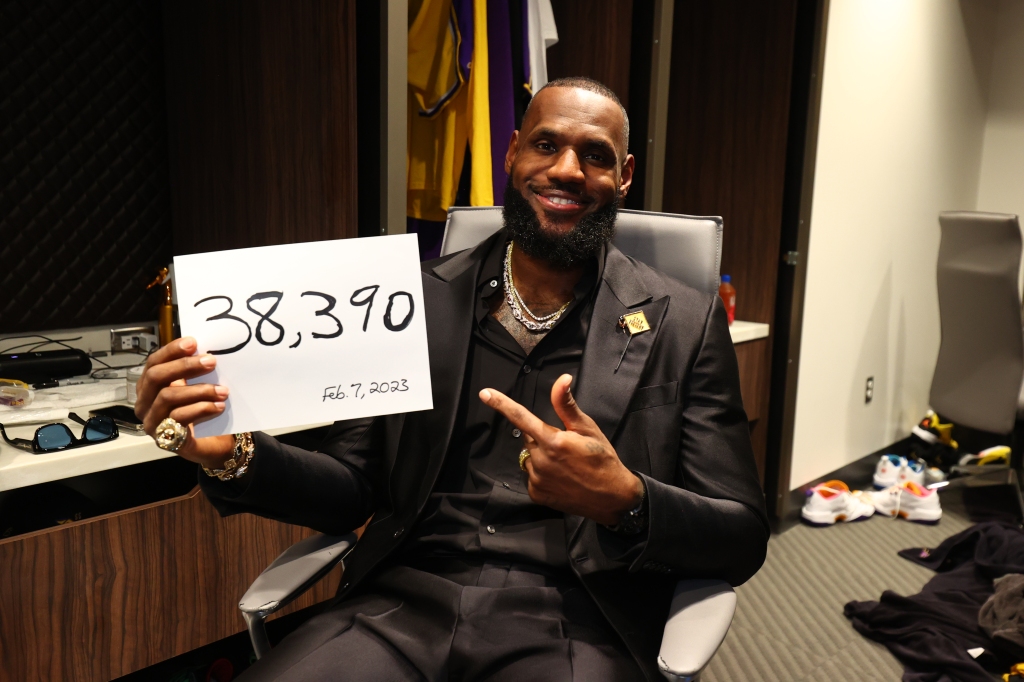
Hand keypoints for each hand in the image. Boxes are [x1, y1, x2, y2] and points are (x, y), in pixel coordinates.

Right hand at [134, 337, 234, 466]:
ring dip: (198, 390)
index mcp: (148, 387)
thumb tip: (205, 349)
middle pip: (156, 377)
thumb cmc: (198, 411)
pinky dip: (201, 409)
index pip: (153, 363)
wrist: (208, 444)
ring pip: (167, 397)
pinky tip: (218, 407)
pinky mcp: (164, 438)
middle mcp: (144, 403)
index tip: (193, 342)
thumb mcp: (193, 387)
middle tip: (211, 361)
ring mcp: (151, 421)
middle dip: (184, 366)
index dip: (171, 351)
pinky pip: (179, 418)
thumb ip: (194, 371)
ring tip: (222, 390)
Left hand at [479, 374, 642, 524]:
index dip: (502, 404)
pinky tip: (561, 477)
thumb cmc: (602, 459)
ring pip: (529, 457)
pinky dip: (542, 473)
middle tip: (565, 445)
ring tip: (565, 463)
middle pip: (528, 438)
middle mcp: (541, 460)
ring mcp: (537, 479)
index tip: (485, 394)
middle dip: (541, 437)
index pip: (521, 417)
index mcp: (553, 440)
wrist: (612, 497)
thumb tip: (562, 379)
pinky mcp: (536, 494)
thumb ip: (567, 405)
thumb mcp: (588, 428)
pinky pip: (531, 476)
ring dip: (541, 456)